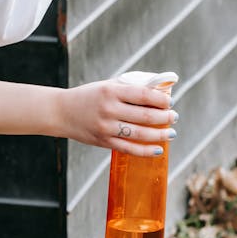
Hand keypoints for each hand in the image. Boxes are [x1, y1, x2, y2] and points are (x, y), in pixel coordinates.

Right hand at [57, 80, 176, 156]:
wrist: (62, 112)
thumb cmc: (88, 97)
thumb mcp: (106, 86)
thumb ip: (129, 89)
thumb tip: (158, 93)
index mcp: (110, 91)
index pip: (143, 95)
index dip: (160, 99)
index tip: (170, 102)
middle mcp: (109, 109)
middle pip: (145, 115)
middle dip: (165, 117)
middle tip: (174, 117)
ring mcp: (106, 127)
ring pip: (141, 134)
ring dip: (160, 134)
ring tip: (171, 133)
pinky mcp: (104, 142)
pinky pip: (129, 149)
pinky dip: (146, 151)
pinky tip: (158, 149)